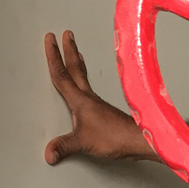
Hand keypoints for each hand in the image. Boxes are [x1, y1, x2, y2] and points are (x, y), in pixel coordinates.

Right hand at [44, 31, 155, 163]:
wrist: (139, 140)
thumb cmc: (116, 137)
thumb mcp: (83, 142)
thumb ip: (64, 146)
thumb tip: (48, 153)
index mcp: (81, 101)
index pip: (62, 75)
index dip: (53, 56)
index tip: (50, 39)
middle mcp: (89, 98)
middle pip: (75, 69)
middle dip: (68, 51)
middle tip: (66, 34)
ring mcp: (97, 104)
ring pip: (84, 78)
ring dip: (77, 63)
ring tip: (75, 53)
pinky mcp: (104, 112)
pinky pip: (89, 90)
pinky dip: (85, 81)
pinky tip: (86, 88)